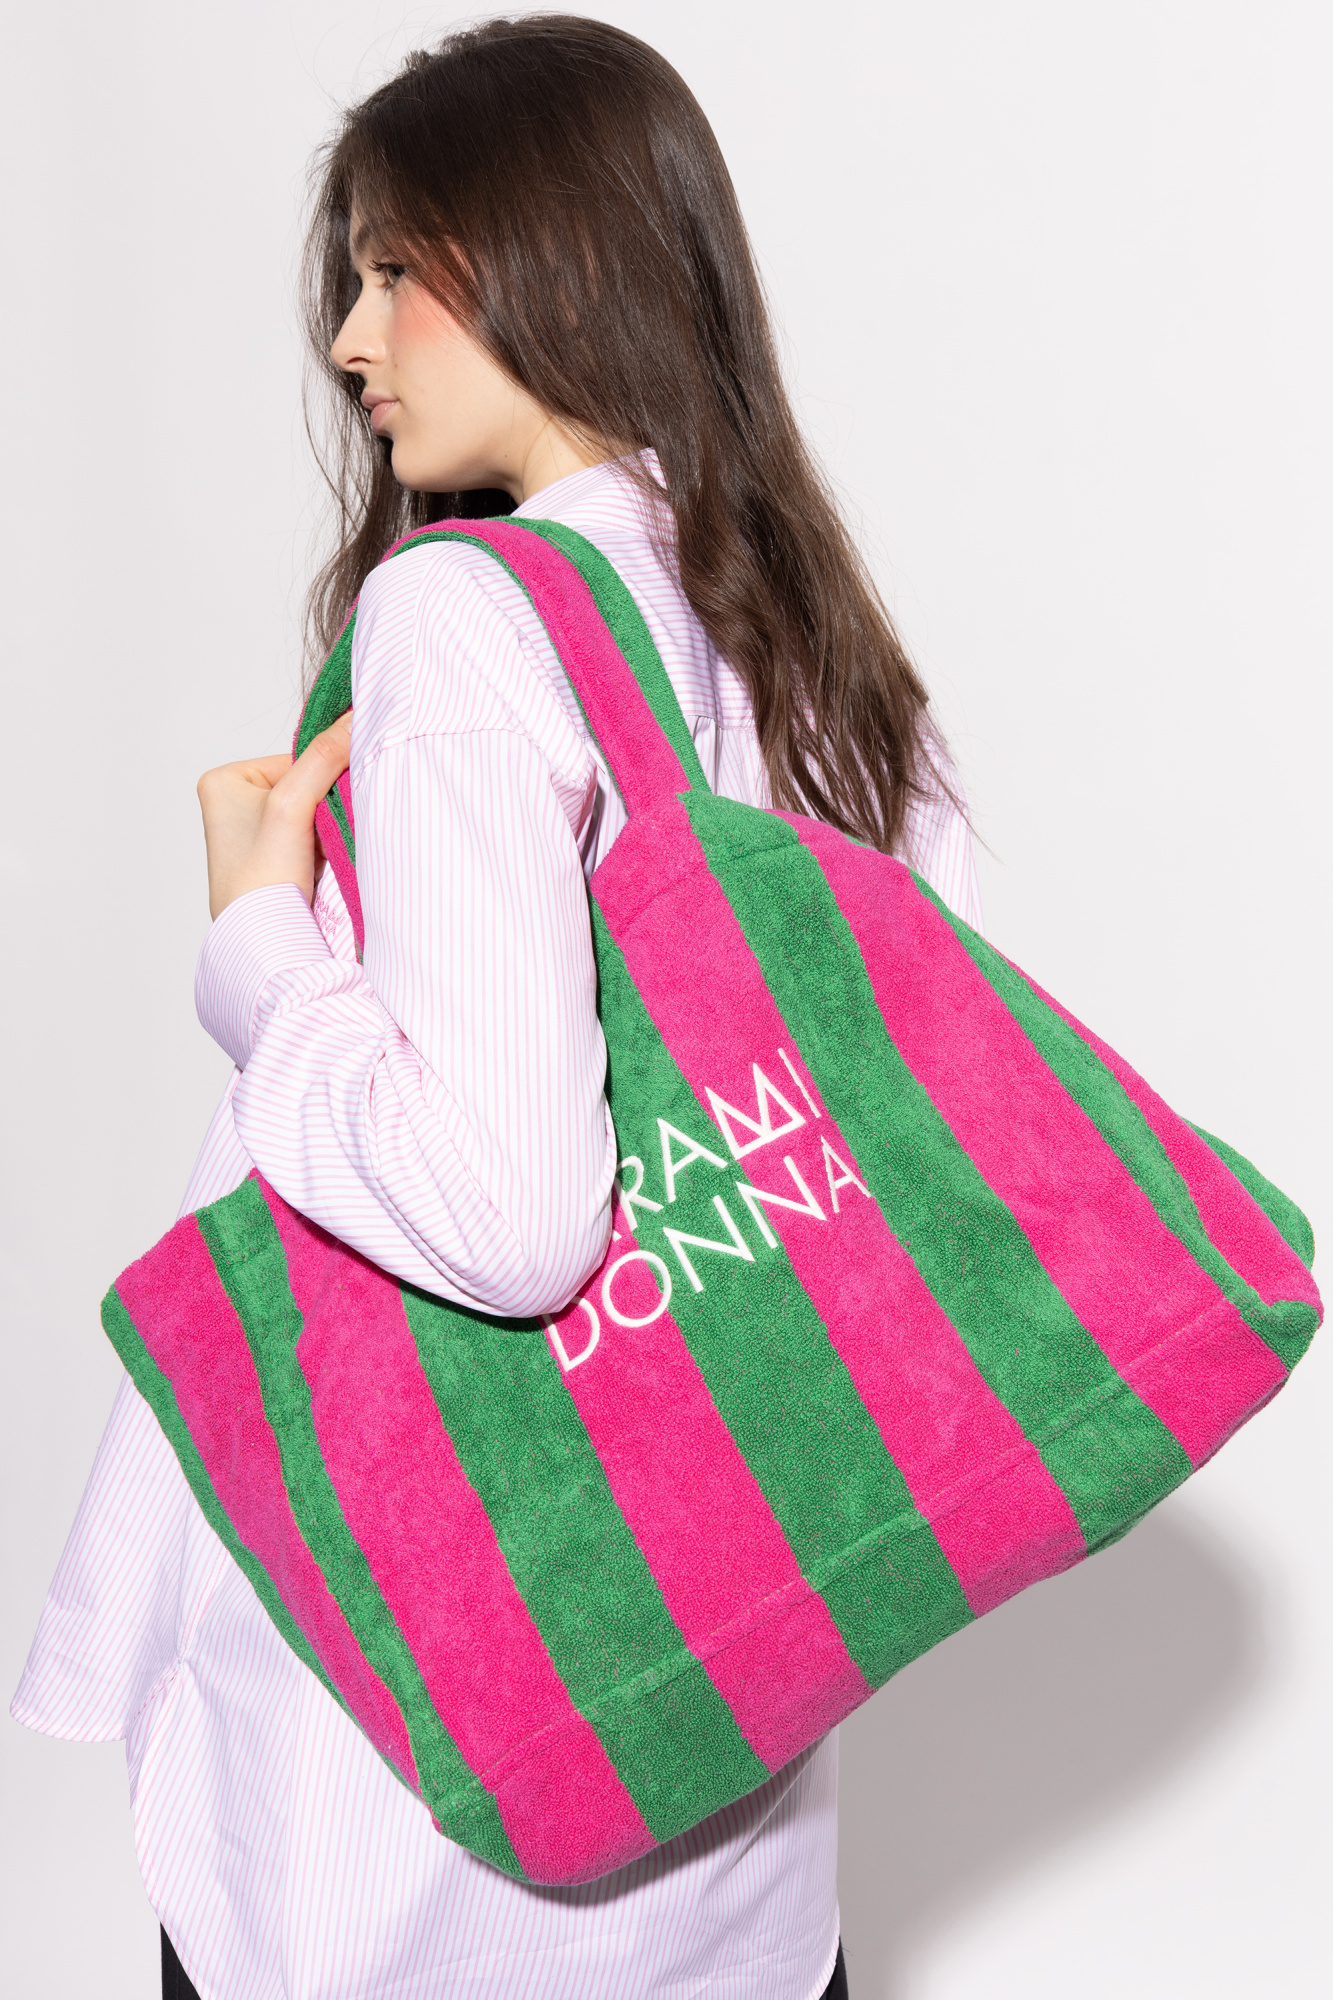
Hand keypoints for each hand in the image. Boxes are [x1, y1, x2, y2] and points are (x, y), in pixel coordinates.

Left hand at [197, 713, 352, 920]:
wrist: (262, 943)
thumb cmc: (260, 881)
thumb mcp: (291, 807)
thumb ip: (324, 758)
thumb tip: (356, 719)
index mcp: (224, 781)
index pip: (297, 759)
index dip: (324, 779)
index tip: (333, 805)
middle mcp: (233, 802)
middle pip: (305, 785)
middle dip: (325, 808)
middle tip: (325, 835)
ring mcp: (253, 833)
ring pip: (312, 813)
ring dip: (327, 831)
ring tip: (319, 856)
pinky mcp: (272, 858)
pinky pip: (311, 838)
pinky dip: (324, 849)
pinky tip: (320, 867)